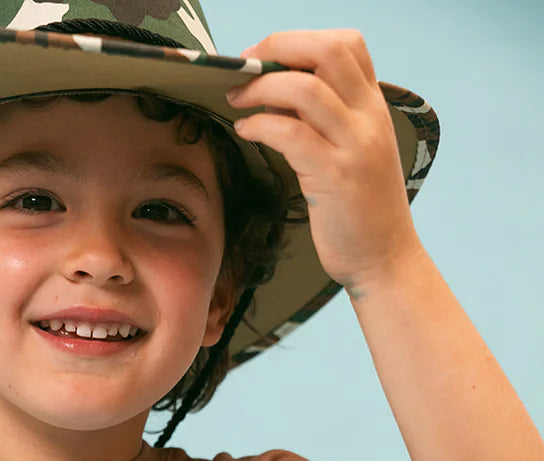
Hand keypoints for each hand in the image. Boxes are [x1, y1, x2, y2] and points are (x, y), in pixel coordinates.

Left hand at [225, 29, 423, 293]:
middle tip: (245, 66)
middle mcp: (369, 118)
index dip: (300, 39)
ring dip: (260, 87)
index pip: (348, 43)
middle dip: (277, 48)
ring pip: (305, 88)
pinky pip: (291, 134)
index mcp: (374, 106)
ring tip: (237, 100)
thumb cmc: (360, 210)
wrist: (385, 258)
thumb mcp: (352, 152)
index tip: (266, 56)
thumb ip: (324, 120)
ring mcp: (354, 146)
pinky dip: (260, 125)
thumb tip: (275, 92)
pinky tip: (246, 131)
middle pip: (327, 51)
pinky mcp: (334, 177)